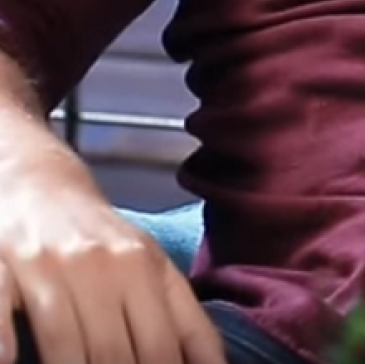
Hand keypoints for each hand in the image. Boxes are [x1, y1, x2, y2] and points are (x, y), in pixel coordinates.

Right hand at [0, 159, 225, 363]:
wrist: (40, 184)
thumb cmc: (102, 240)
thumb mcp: (149, 266)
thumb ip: (181, 317)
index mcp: (147, 267)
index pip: (169, 342)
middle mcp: (105, 266)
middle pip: (118, 355)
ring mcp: (53, 268)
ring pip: (69, 350)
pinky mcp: (5, 271)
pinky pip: (3, 323)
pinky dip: (8, 349)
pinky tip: (13, 360)